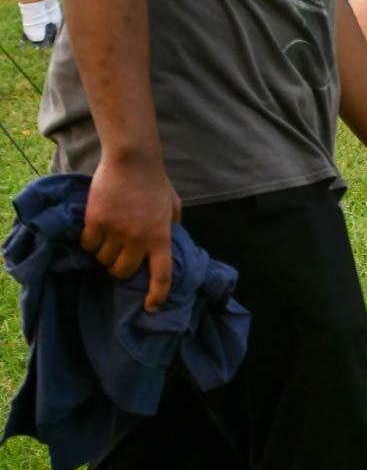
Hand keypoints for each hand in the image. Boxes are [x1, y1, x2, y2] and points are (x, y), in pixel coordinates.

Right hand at [80, 152, 181, 312]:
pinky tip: (93, 232)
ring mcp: (116, 231)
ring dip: (104, 255)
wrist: (132, 161)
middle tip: (118, 261)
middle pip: (124, 272)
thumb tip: (168, 240)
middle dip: (120, 271)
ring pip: (104, 259)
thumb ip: (170, 226)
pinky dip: (89, 243)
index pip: (162, 275)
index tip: (151, 308)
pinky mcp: (95, 222)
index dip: (157, 295)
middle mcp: (138, 239)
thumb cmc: (155, 182)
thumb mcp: (173, 207)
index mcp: (160, 238)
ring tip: (107, 243)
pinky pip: (88, 244)